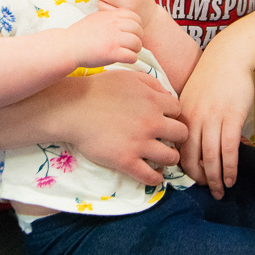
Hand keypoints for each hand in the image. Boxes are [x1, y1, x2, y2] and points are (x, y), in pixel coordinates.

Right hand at [69, 8, 142, 67]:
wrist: (68, 46)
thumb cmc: (80, 34)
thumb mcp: (96, 17)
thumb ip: (111, 17)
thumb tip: (123, 20)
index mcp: (111, 16)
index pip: (135, 18)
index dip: (136, 26)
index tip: (132, 33)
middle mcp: (114, 25)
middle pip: (138, 30)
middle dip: (138, 38)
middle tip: (132, 45)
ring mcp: (114, 39)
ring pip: (137, 43)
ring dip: (135, 50)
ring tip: (129, 52)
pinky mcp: (112, 53)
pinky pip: (132, 56)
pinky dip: (131, 59)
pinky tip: (125, 59)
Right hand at [73, 71, 187, 186]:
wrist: (73, 108)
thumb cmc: (98, 89)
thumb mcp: (129, 76)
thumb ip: (152, 84)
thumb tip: (168, 96)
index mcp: (154, 101)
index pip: (178, 110)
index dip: (172, 115)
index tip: (165, 120)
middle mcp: (152, 123)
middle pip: (181, 134)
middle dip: (176, 137)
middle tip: (167, 139)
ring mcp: (140, 143)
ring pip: (172, 158)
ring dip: (169, 158)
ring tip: (161, 158)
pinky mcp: (126, 161)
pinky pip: (151, 176)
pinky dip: (156, 178)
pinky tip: (154, 175)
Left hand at [179, 48, 254, 198]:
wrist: (230, 56)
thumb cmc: (212, 76)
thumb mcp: (191, 95)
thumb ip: (188, 117)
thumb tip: (191, 140)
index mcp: (181, 114)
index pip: (177, 149)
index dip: (183, 167)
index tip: (191, 178)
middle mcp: (194, 118)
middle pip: (191, 157)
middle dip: (199, 179)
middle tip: (206, 191)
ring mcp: (213, 118)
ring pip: (210, 157)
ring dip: (215, 179)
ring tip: (220, 191)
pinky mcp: (232, 118)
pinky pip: (229, 150)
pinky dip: (230, 168)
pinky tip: (231, 178)